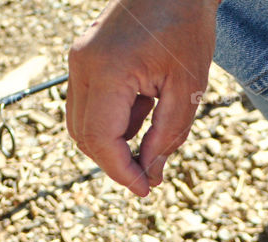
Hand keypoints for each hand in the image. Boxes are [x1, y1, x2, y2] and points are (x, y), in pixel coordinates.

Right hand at [66, 0, 217, 196]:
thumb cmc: (187, 27)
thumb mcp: (188, 88)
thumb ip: (168, 135)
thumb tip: (152, 175)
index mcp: (108, 71)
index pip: (101, 140)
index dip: (122, 172)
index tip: (145, 189)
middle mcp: (83, 65)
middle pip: (84, 136)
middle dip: (115, 162)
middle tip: (149, 176)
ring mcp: (78, 60)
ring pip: (82, 123)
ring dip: (114, 141)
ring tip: (154, 133)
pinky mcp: (84, 58)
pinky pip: (89, 103)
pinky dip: (114, 119)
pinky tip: (146, 107)